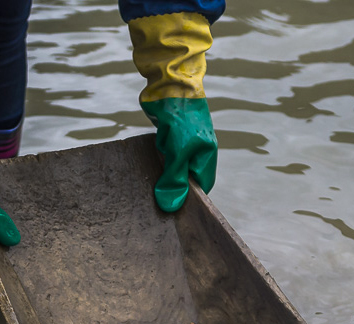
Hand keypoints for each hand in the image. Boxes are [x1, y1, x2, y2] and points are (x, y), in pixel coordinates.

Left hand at [142, 97, 216, 211]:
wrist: (168, 84)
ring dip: (162, 170)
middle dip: (173, 186)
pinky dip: (156, 156)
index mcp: (206, 156)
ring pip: (172, 165)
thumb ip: (174, 180)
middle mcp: (197, 150)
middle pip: (185, 177)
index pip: (201, 186)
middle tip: (156, 198)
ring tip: (150, 179)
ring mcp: (182, 142)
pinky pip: (162, 153)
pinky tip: (148, 159)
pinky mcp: (168, 134)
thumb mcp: (178, 153)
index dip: (189, 199)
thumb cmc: (180, 119)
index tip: (172, 209)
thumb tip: (170, 205)